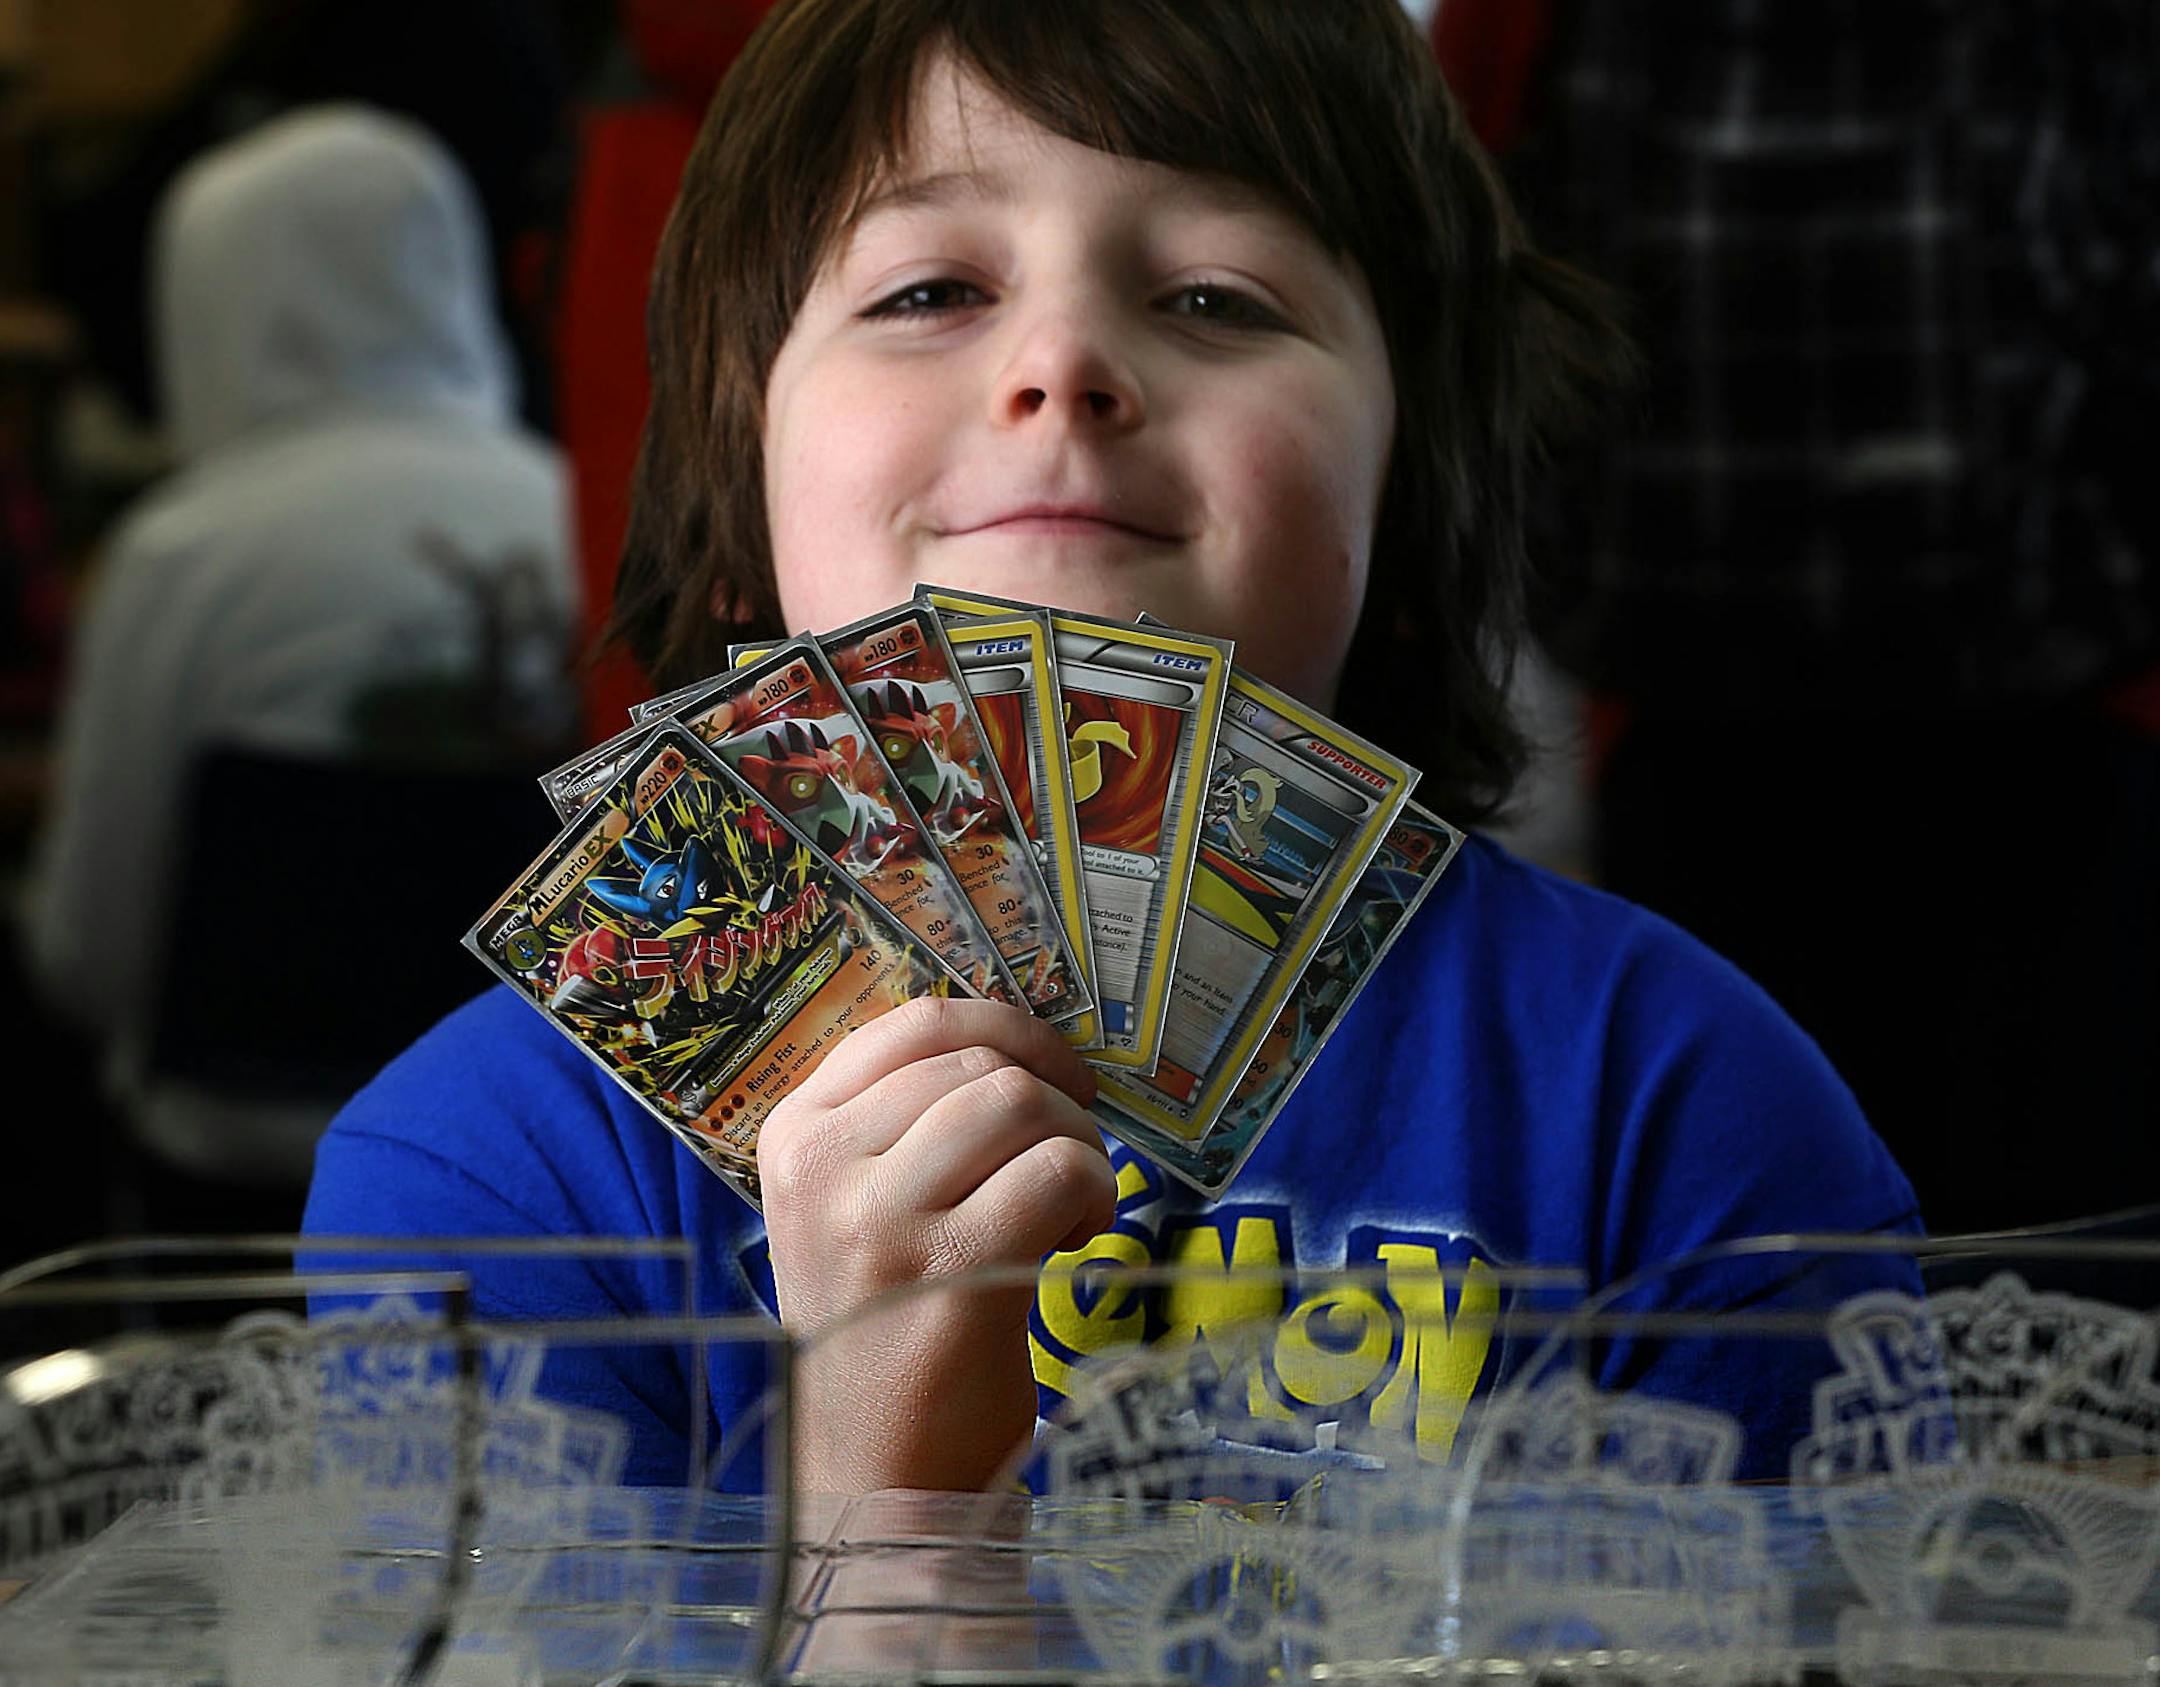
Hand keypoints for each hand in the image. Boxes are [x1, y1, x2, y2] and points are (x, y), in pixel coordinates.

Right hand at [756, 997, 1116, 1492]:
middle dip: (1053, 1102)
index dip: (1008, 1030)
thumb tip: (1016, 1046)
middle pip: (978, 1065)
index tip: (1054, 1073)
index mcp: (794, 1135)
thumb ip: (904, 1121)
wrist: (875, 1472)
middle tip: (1067, 1163)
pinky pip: (1055, 1173)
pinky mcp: (950, 1271)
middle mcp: (822, 1167)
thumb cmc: (885, 1327)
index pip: (914, 1023)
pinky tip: (1077, 1241)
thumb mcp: (855, 1205)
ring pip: (1019, 1104)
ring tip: (1071, 1205)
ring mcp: (879, 1220)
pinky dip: (1093, 1193)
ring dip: (1076, 1145)